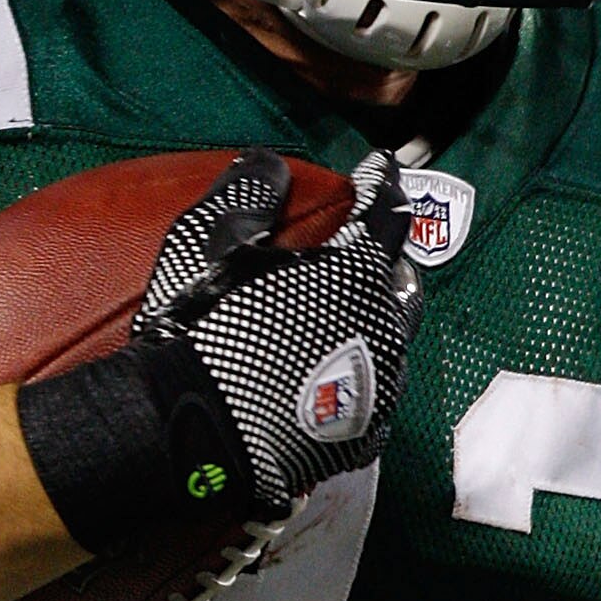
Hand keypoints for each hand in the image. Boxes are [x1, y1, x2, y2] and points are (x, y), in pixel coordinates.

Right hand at [131, 148, 422, 519]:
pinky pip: (374, 405)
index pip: (383, 211)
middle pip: (401, 285)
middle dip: (387, 267)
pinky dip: (359, 389)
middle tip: (365, 260)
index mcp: (357, 272)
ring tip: (349, 330)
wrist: (199, 433)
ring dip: (376, 331)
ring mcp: (380, 389)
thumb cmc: (208, 330)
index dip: (377, 183)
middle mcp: (384, 327)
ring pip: (394, 348)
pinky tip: (335, 391)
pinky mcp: (364, 438)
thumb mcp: (213, 248)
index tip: (377, 167)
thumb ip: (248, 197)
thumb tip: (268, 162)